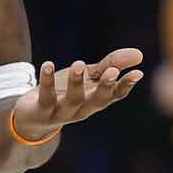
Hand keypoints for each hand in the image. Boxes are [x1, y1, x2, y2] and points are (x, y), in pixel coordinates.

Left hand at [10, 48, 145, 139]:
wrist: (33, 118)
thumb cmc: (66, 93)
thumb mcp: (89, 77)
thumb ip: (111, 65)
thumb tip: (140, 54)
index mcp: (96, 100)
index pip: (115, 95)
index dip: (126, 85)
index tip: (138, 73)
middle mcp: (83, 109)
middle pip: (97, 100)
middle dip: (105, 86)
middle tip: (112, 71)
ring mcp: (62, 112)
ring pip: (73, 100)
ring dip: (76, 82)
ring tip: (79, 63)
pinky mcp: (42, 111)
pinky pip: (46, 97)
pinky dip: (46, 81)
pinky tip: (47, 64)